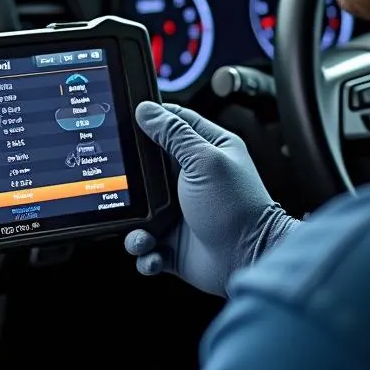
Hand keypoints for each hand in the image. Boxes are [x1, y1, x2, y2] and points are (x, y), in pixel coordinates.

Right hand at [125, 102, 298, 296]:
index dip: (149, 120)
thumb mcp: (205, 161)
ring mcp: (179, 213)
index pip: (173, 124)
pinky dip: (143, 252)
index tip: (123, 120)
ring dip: (133, 226)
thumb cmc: (237, 208)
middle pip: (146, 168)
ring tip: (142, 233)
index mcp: (206, 152)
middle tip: (119, 183)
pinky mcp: (172, 243)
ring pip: (139, 211)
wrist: (249, 259)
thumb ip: (174, 134)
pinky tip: (152, 252)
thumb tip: (146, 110)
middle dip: (129, 178)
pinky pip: (144, 245)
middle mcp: (190, 180)